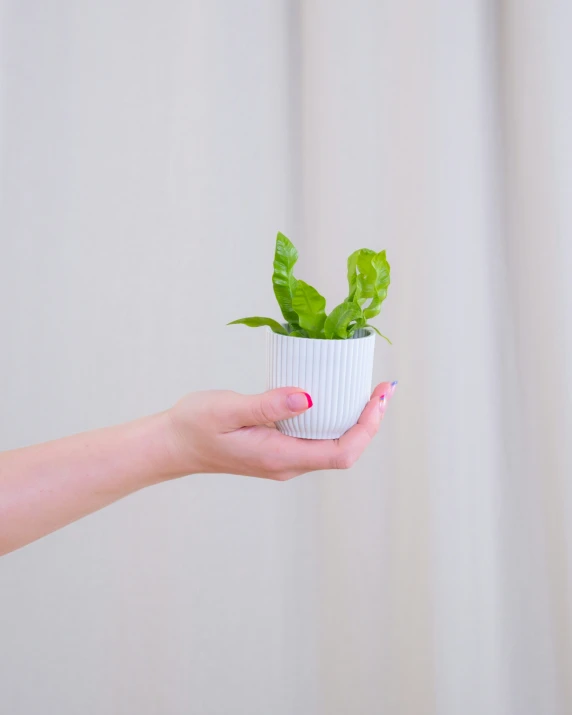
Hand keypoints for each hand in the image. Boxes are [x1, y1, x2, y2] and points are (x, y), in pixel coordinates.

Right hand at [166, 382, 395, 480]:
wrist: (173, 444)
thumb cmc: (195, 426)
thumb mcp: (228, 410)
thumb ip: (267, 406)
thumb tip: (308, 398)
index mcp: (281, 457)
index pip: (341, 452)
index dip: (367, 427)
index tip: (380, 396)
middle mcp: (288, 463)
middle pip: (344, 450)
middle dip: (369, 421)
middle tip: (383, 387)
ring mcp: (284, 458)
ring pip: (332, 445)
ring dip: (355, 421)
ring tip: (367, 390)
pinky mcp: (278, 449)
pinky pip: (316, 437)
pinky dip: (333, 418)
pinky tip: (334, 396)